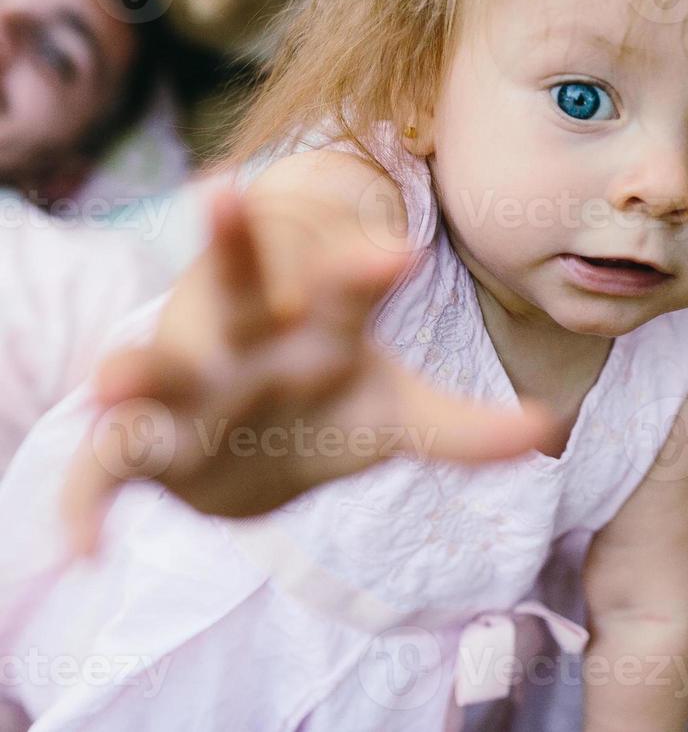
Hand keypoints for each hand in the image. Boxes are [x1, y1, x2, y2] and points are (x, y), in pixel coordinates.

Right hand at [62, 190, 552, 554]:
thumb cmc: (328, 409)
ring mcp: (189, 388)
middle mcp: (249, 343)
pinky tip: (79, 553)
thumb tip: (547, 427)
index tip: (398, 252)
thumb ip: (467, 431)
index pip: (349, 292)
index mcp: (320, 330)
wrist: (249, 448)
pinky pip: (103, 467)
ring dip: (135, 369)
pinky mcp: (143, 444)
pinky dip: (86, 508)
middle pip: (241, 288)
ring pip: (155, 367)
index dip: (367, 273)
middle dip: (233, 249)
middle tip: (223, 194)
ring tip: (117, 374)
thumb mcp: (399, 419)